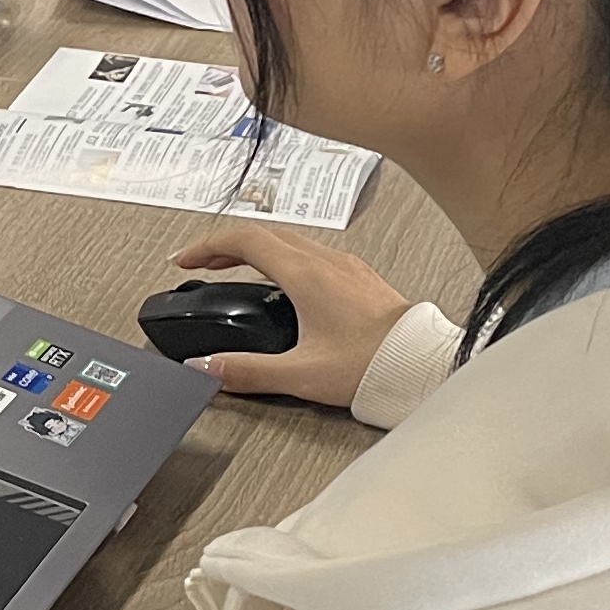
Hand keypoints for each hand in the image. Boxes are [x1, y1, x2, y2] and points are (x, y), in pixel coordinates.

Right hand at [165, 222, 414, 409]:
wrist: (423, 366)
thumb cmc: (376, 365)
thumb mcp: (300, 374)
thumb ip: (248, 371)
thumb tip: (208, 368)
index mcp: (307, 275)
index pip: (245, 240)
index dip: (208, 246)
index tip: (187, 259)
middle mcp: (328, 263)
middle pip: (266, 235)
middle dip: (228, 245)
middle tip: (205, 263)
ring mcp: (347, 268)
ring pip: (292, 241)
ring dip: (258, 249)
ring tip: (239, 269)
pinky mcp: (361, 279)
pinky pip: (314, 254)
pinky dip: (286, 259)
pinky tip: (287, 284)